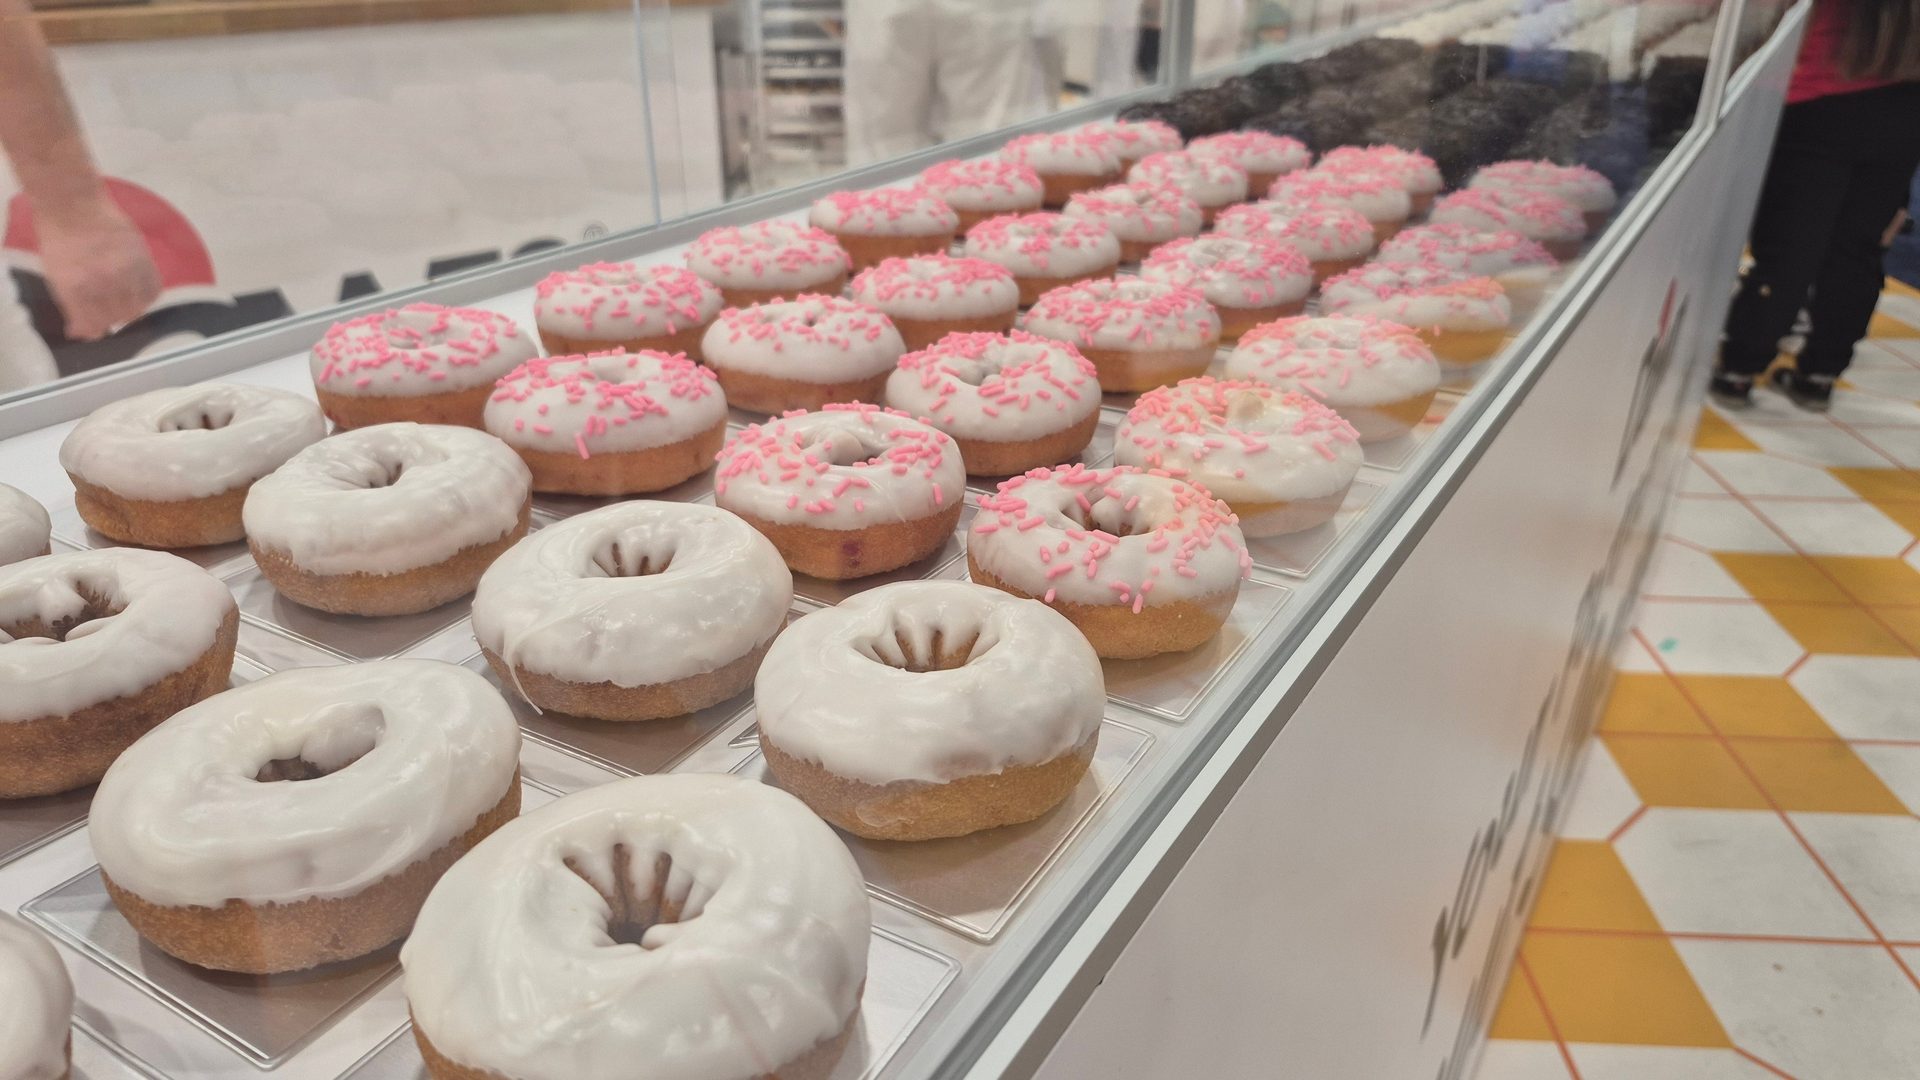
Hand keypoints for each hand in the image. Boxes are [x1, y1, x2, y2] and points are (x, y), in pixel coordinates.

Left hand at [34, 197, 160, 340]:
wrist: (73, 205)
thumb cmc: (59, 240)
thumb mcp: (56, 277)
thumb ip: (71, 307)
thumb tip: (80, 333)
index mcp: (77, 289)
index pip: (94, 326)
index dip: (93, 329)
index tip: (92, 327)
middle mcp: (104, 282)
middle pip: (117, 318)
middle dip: (110, 318)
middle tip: (105, 310)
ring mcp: (125, 270)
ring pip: (138, 307)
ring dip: (130, 308)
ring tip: (121, 300)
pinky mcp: (143, 258)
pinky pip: (154, 289)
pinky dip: (147, 296)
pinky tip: (137, 291)